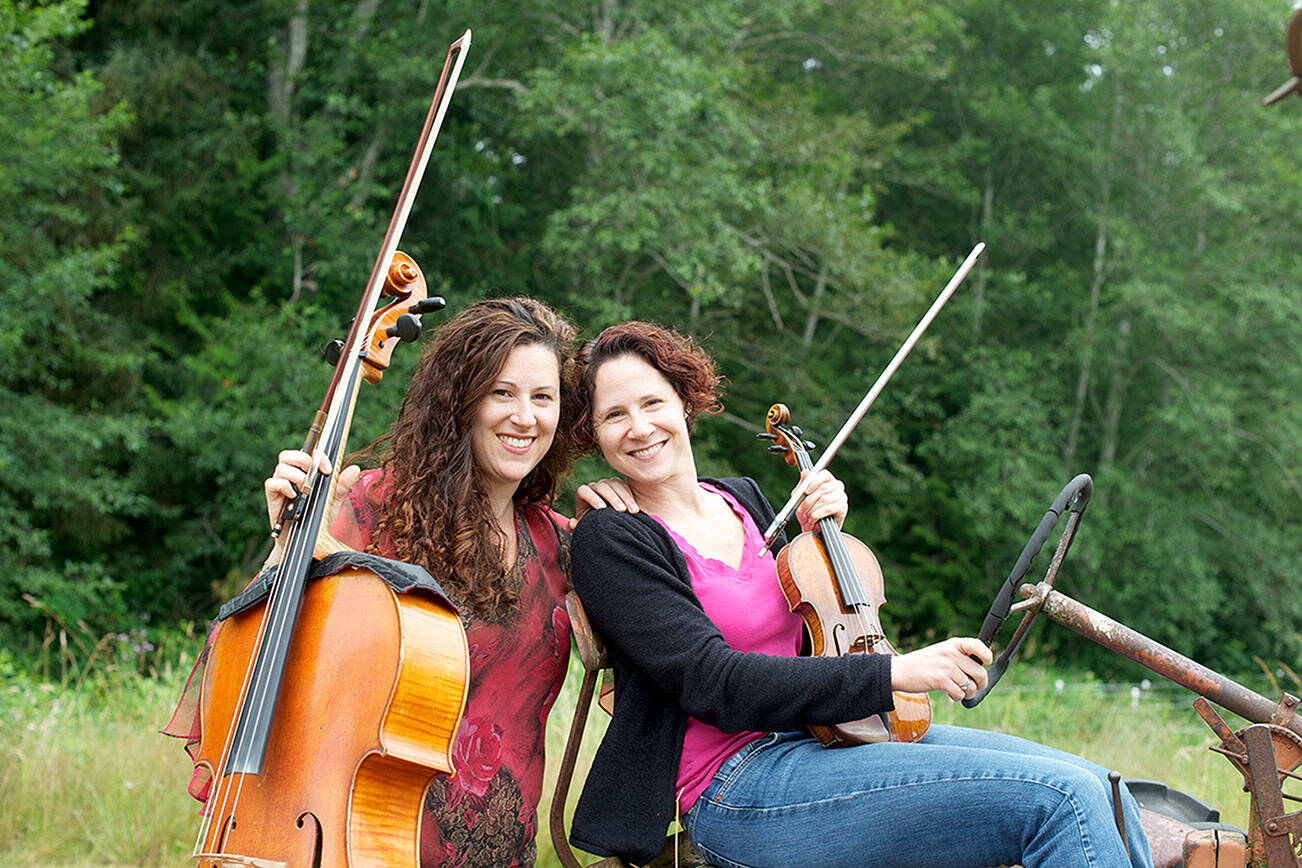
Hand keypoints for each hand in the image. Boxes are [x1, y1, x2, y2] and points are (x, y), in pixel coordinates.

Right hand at [263, 449, 359, 565]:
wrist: (307, 540)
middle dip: (303, 460)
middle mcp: (290, 476)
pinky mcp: (273, 497)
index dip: (317, 455)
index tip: (328, 469)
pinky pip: (272, 483)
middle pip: (288, 455)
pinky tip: (294, 495)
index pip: (306, 452)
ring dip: (296, 476)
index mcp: (304, 472)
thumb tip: (355, 468)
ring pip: (281, 467)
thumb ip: (342, 484)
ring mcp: (281, 486)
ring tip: (305, 489)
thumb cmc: (317, 517)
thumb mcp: (333, 500)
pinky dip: (284, 486)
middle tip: (314, 474)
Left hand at [570, 477, 637, 529]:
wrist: (608, 525)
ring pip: (616, 485)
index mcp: (583, 494)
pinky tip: (635, 509)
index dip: (592, 498)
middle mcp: (595, 487)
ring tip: (632, 512)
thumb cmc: (593, 526)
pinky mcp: (621, 486)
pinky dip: (631, 498)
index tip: (601, 509)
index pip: (584, 490)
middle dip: (612, 498)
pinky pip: (626, 487)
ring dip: (625, 498)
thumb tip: (572, 523)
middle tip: (621, 510)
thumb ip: (577, 527)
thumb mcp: (585, 528)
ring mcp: (609, 484)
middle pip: (602, 486)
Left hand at [793, 469, 847, 532]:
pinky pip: (829, 508)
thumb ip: (803, 484)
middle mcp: (837, 486)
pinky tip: (813, 519)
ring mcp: (842, 496)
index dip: (814, 481)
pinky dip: (817, 514)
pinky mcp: (843, 508)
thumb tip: (805, 472)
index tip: (805, 491)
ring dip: (812, 509)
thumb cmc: (807, 511)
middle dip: (808, 500)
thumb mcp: (800, 497)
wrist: (813, 529)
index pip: (824, 474)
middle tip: (800, 509)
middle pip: (823, 488)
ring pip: (824, 499)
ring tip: (806, 516)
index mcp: (827, 480)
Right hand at [890, 637, 992, 700]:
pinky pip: (960, 694)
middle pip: (980, 672)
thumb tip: (980, 670)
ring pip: (971, 686)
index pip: (977, 645)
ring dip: (967, 693)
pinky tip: (950, 695)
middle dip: (980, 684)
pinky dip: (957, 698)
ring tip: (958, 692)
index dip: (986, 654)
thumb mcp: (940, 652)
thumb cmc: (920, 664)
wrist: (898, 671)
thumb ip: (958, 657)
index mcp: (952, 644)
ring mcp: (946, 667)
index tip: (987, 662)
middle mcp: (951, 654)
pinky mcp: (940, 680)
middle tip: (973, 687)